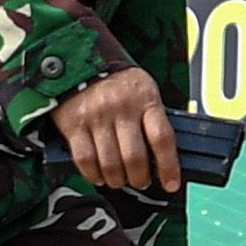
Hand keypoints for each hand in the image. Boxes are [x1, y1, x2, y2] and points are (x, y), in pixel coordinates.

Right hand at [54, 67, 181, 194]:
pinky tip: (99, 176)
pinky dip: (93, 175)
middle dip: (139, 178)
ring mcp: (96, 116)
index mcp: (146, 99)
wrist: (80, 60)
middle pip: (135, 157)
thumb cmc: (118, 82)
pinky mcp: (74, 124)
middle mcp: (121, 107)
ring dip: (117, 180)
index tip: (172, 185)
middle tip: (140, 181)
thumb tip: (166, 156)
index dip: (169, 167)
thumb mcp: (144, 91)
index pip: (162, 138)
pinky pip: (85, 160)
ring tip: (120, 180)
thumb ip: (154, 118)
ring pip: (110, 164)